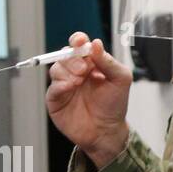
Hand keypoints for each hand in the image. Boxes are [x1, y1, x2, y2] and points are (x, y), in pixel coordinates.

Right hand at [46, 32, 132, 167]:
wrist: (106, 131)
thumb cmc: (114, 105)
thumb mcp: (120, 79)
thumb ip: (108, 61)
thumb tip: (95, 43)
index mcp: (90, 63)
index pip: (79, 45)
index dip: (77, 40)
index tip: (79, 41)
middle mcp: (75, 71)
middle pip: (65, 54)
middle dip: (74, 58)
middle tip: (85, 69)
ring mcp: (64, 84)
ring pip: (56, 68)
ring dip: (68, 71)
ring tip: (79, 81)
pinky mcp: (56, 99)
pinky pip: (52, 87)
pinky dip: (60, 84)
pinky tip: (70, 87)